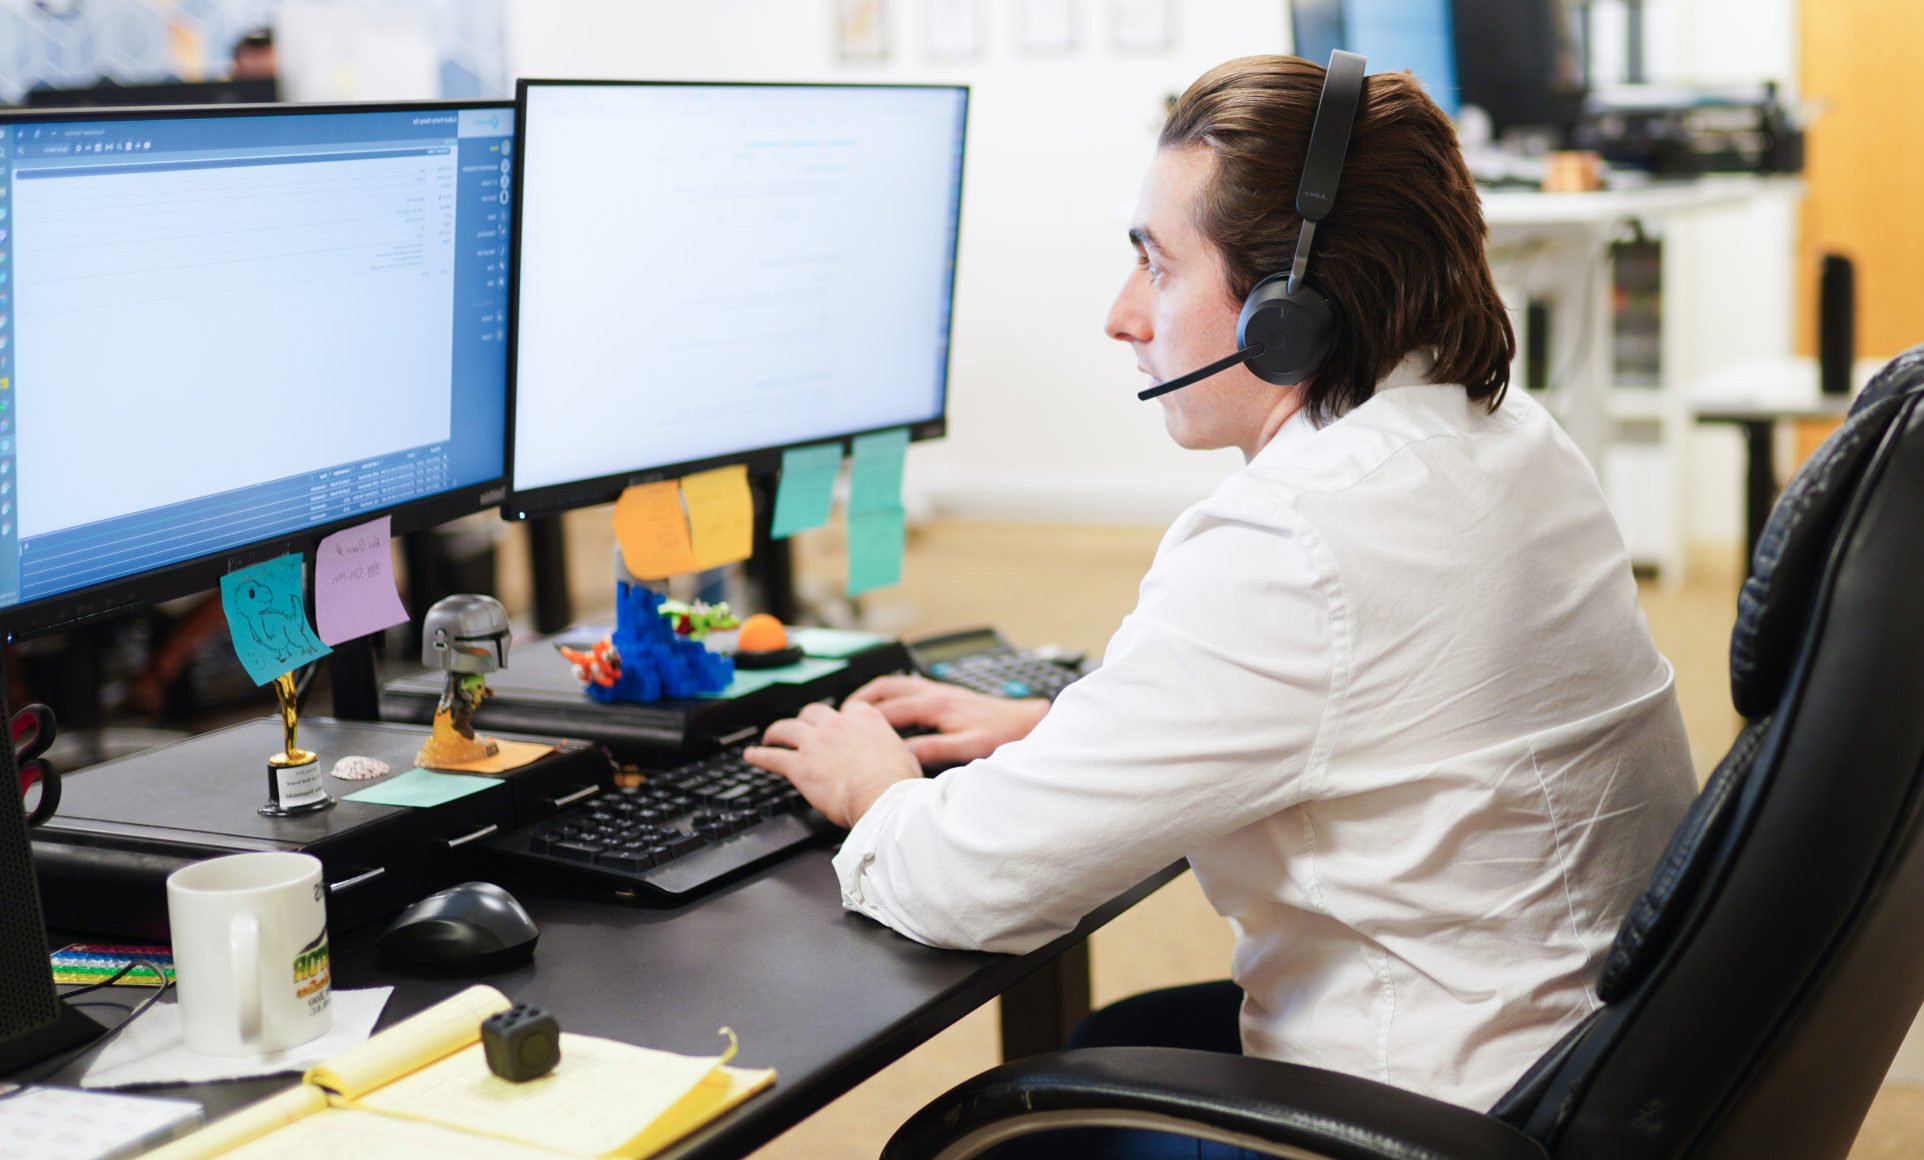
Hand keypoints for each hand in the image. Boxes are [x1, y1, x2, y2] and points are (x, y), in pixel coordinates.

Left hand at [744, 700, 920, 827]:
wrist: (883, 800)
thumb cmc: (897, 784)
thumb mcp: (906, 756)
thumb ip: (894, 748)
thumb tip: (899, 755)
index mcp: (865, 719)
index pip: (847, 708)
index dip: (839, 717)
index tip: (837, 724)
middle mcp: (837, 724)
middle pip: (812, 713)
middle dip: (805, 720)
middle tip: (800, 728)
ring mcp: (815, 743)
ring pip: (786, 728)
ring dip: (775, 731)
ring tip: (769, 737)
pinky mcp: (799, 765)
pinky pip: (772, 756)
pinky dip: (758, 755)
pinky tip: (751, 756)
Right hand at [843, 674, 1048, 769]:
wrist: (1024, 721)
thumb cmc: (999, 735)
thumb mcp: (965, 748)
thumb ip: (931, 749)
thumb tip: (901, 752)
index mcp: (934, 705)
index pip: (888, 711)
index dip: (863, 722)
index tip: (843, 731)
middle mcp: (933, 692)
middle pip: (885, 688)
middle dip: (859, 700)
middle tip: (839, 714)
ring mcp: (938, 689)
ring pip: (895, 683)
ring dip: (872, 692)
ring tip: (854, 706)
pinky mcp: (944, 692)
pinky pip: (907, 685)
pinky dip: (889, 692)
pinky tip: (887, 703)